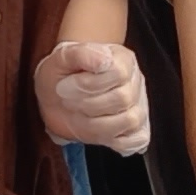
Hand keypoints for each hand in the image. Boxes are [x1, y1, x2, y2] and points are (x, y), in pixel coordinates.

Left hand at [33, 40, 149, 155]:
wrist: (58, 92)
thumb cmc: (63, 74)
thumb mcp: (62, 58)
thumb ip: (81, 53)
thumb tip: (103, 60)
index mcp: (122, 59)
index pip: (119, 73)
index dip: (88, 84)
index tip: (64, 85)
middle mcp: (134, 82)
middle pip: (123, 98)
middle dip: (87, 104)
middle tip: (67, 100)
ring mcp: (137, 107)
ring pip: (130, 121)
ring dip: (96, 123)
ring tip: (79, 115)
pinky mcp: (134, 130)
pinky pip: (135, 140)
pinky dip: (114, 140)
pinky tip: (96, 131)